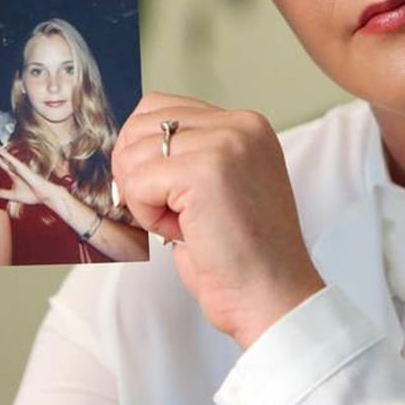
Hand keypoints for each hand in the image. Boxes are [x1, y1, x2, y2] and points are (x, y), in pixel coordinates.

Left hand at [0, 141, 58, 206]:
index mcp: (13, 174)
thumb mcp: (12, 195)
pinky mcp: (22, 168)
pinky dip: (4, 154)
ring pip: (5, 155)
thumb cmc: (32, 195)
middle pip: (2, 156)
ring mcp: (19, 167)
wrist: (44, 196)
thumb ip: (0, 193)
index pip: (1, 162)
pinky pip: (11, 159)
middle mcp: (15, 168)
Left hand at [112, 92, 324, 349]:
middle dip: (137, 171)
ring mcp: (225, 143)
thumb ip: (189, 153)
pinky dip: (146, 214)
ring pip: (135, 152)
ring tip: (183, 222)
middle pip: (142, 124)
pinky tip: (181, 232)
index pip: (161, 108)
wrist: (273, 296)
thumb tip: (131, 145)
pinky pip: (139, 182)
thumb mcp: (220, 184)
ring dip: (144, 197)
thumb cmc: (242, 254)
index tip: (158, 188)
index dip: (142, 151)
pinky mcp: (206, 171)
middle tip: (167, 210)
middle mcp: (240, 125)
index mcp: (246, 125)